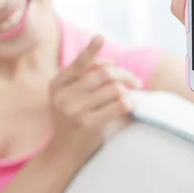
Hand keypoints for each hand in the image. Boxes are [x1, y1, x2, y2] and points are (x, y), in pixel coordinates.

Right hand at [47, 36, 142, 159]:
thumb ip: (83, 77)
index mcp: (57, 85)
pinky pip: (118, 105)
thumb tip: (109, 61)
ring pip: (114, 88)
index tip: (100, 38)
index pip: (79, 63)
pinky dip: (129, 102)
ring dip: (127, 90)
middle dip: (124, 74)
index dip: (91, 50)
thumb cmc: (70, 121)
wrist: (62, 154)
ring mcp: (74, 110)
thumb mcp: (67, 97)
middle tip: (136, 80)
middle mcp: (63, 96)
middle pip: (103, 73)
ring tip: (130, 96)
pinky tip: (132, 105)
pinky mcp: (88, 124)